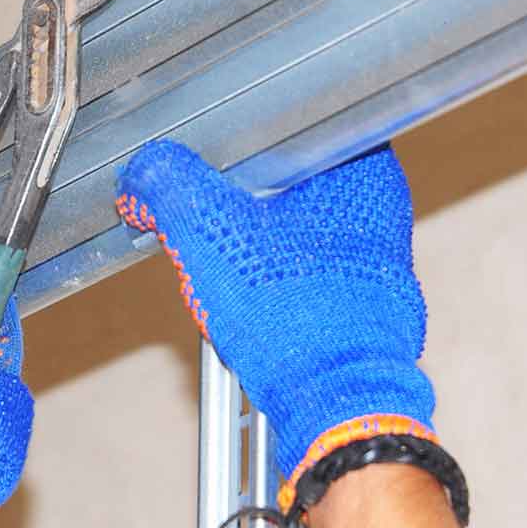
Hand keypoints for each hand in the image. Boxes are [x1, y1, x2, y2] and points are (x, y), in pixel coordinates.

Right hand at [115, 140, 434, 502]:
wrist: (337, 404)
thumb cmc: (294, 316)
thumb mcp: (208, 235)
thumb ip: (167, 187)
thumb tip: (143, 171)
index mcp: (360, 164)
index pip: (297, 122)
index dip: (246, 139)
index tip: (214, 159)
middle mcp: (383, 203)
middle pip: (292, 177)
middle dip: (244, 198)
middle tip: (210, 218)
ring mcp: (381, 253)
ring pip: (299, 225)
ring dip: (257, 241)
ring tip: (228, 264)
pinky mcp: (370, 297)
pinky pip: (311, 267)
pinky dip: (279, 275)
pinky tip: (255, 297)